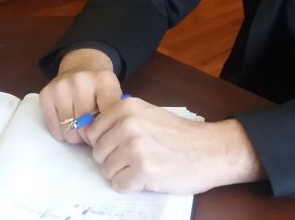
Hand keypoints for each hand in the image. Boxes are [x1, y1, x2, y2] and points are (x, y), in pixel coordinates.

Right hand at [39, 48, 123, 144]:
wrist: (81, 64)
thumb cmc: (100, 87)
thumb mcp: (115, 95)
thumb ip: (114, 115)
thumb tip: (105, 139)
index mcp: (104, 80)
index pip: (107, 117)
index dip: (107, 132)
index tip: (107, 134)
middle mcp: (80, 81)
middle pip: (86, 127)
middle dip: (90, 135)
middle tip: (93, 129)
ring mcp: (60, 87)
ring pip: (69, 132)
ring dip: (76, 135)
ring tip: (80, 125)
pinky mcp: (46, 94)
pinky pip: (55, 130)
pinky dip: (62, 133)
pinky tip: (68, 122)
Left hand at [85, 100, 264, 193]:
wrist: (209, 149)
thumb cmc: (178, 134)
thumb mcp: (146, 114)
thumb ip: (118, 119)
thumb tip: (85, 130)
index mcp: (125, 108)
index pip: (92, 131)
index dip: (105, 142)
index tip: (120, 146)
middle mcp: (127, 124)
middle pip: (97, 152)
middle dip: (112, 160)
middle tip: (135, 159)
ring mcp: (135, 147)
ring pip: (106, 169)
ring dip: (121, 173)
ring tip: (142, 167)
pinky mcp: (143, 170)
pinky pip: (119, 184)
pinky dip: (130, 186)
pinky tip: (145, 178)